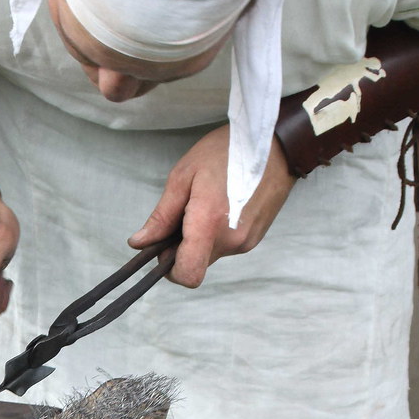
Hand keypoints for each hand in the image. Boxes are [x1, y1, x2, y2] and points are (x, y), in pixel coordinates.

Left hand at [128, 125, 295, 286]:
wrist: (277, 143)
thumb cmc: (228, 151)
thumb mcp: (184, 176)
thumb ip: (162, 215)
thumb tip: (140, 242)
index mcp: (210, 224)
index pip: (188, 274)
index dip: (170, 269)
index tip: (163, 248)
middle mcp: (231, 240)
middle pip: (196, 263)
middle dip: (181, 247)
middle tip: (182, 213)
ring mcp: (246, 241)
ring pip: (209, 254)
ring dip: (199, 238)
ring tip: (204, 203)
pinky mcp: (255, 237)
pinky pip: (225, 245)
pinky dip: (216, 233)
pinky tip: (220, 205)